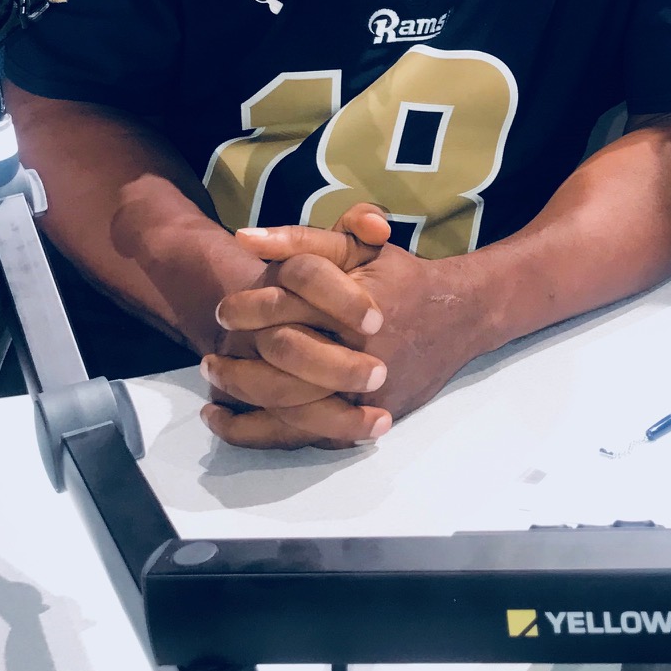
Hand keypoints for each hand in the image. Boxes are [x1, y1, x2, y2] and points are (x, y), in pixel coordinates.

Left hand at [203, 203, 500, 447]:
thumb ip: (303, 240)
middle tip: (212, 354)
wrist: (458, 319)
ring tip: (215, 385)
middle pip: (286, 351)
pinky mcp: (366, 417)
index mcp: (356, 299)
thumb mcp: (358, 247)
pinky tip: (227, 421)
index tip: (223, 310)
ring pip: (292, 400)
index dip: (249, 305)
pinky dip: (260, 432)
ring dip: (244, 393)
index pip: (290, 298)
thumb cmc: (400, 279)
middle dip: (242, 351)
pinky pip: (305, 432)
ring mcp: (366, 387)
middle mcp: (362, 345)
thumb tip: (243, 238)